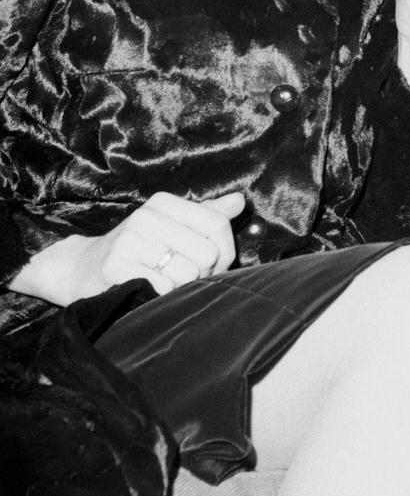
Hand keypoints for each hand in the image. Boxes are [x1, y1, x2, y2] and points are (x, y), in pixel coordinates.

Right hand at [12, 191, 243, 305]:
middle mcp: (146, 216)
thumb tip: (239, 200)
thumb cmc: (140, 246)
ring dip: (183, 286)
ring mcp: (129, 241)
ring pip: (188, 274)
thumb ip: (207, 214)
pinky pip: (164, 289)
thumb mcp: (172, 225)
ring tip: (167, 281)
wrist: (84, 268)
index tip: (215, 262)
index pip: (217, 225)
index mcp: (164, 203)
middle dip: (204, 272)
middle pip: (208, 252)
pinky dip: (163, 295)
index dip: (224, 250)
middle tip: (188, 275)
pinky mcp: (116, 268)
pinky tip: (150, 289)